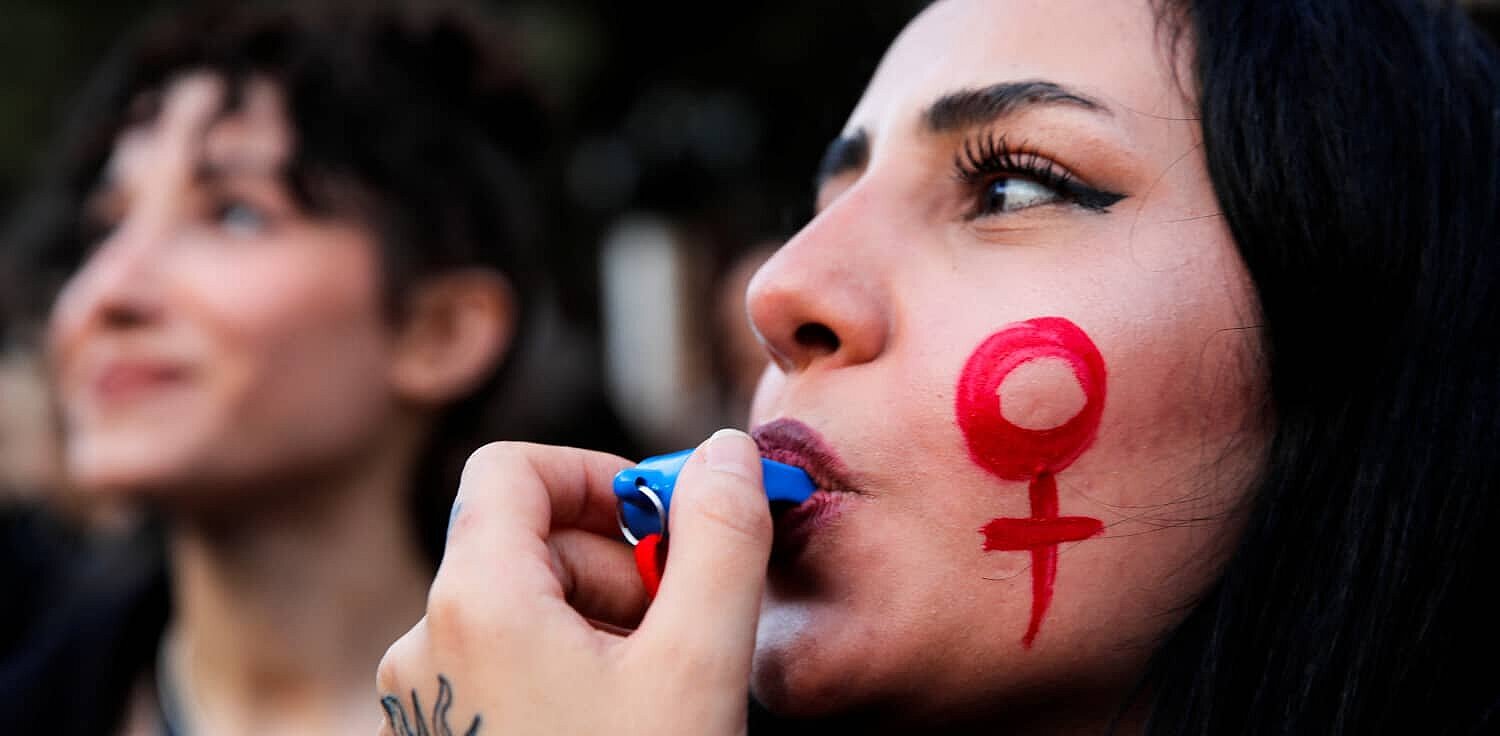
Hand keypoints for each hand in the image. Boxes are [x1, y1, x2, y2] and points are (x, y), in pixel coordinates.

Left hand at [376, 429, 772, 735]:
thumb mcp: (698, 665)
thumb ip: (719, 539)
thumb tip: (725, 450)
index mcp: (474, 600)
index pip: (516, 468)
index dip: (600, 474)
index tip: (667, 521)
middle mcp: (427, 641)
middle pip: (528, 538)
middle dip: (618, 563)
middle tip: (686, 621)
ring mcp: (429, 697)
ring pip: (524, 606)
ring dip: (604, 620)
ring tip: (658, 686)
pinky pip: (508, 662)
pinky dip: (572, 666)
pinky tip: (623, 720)